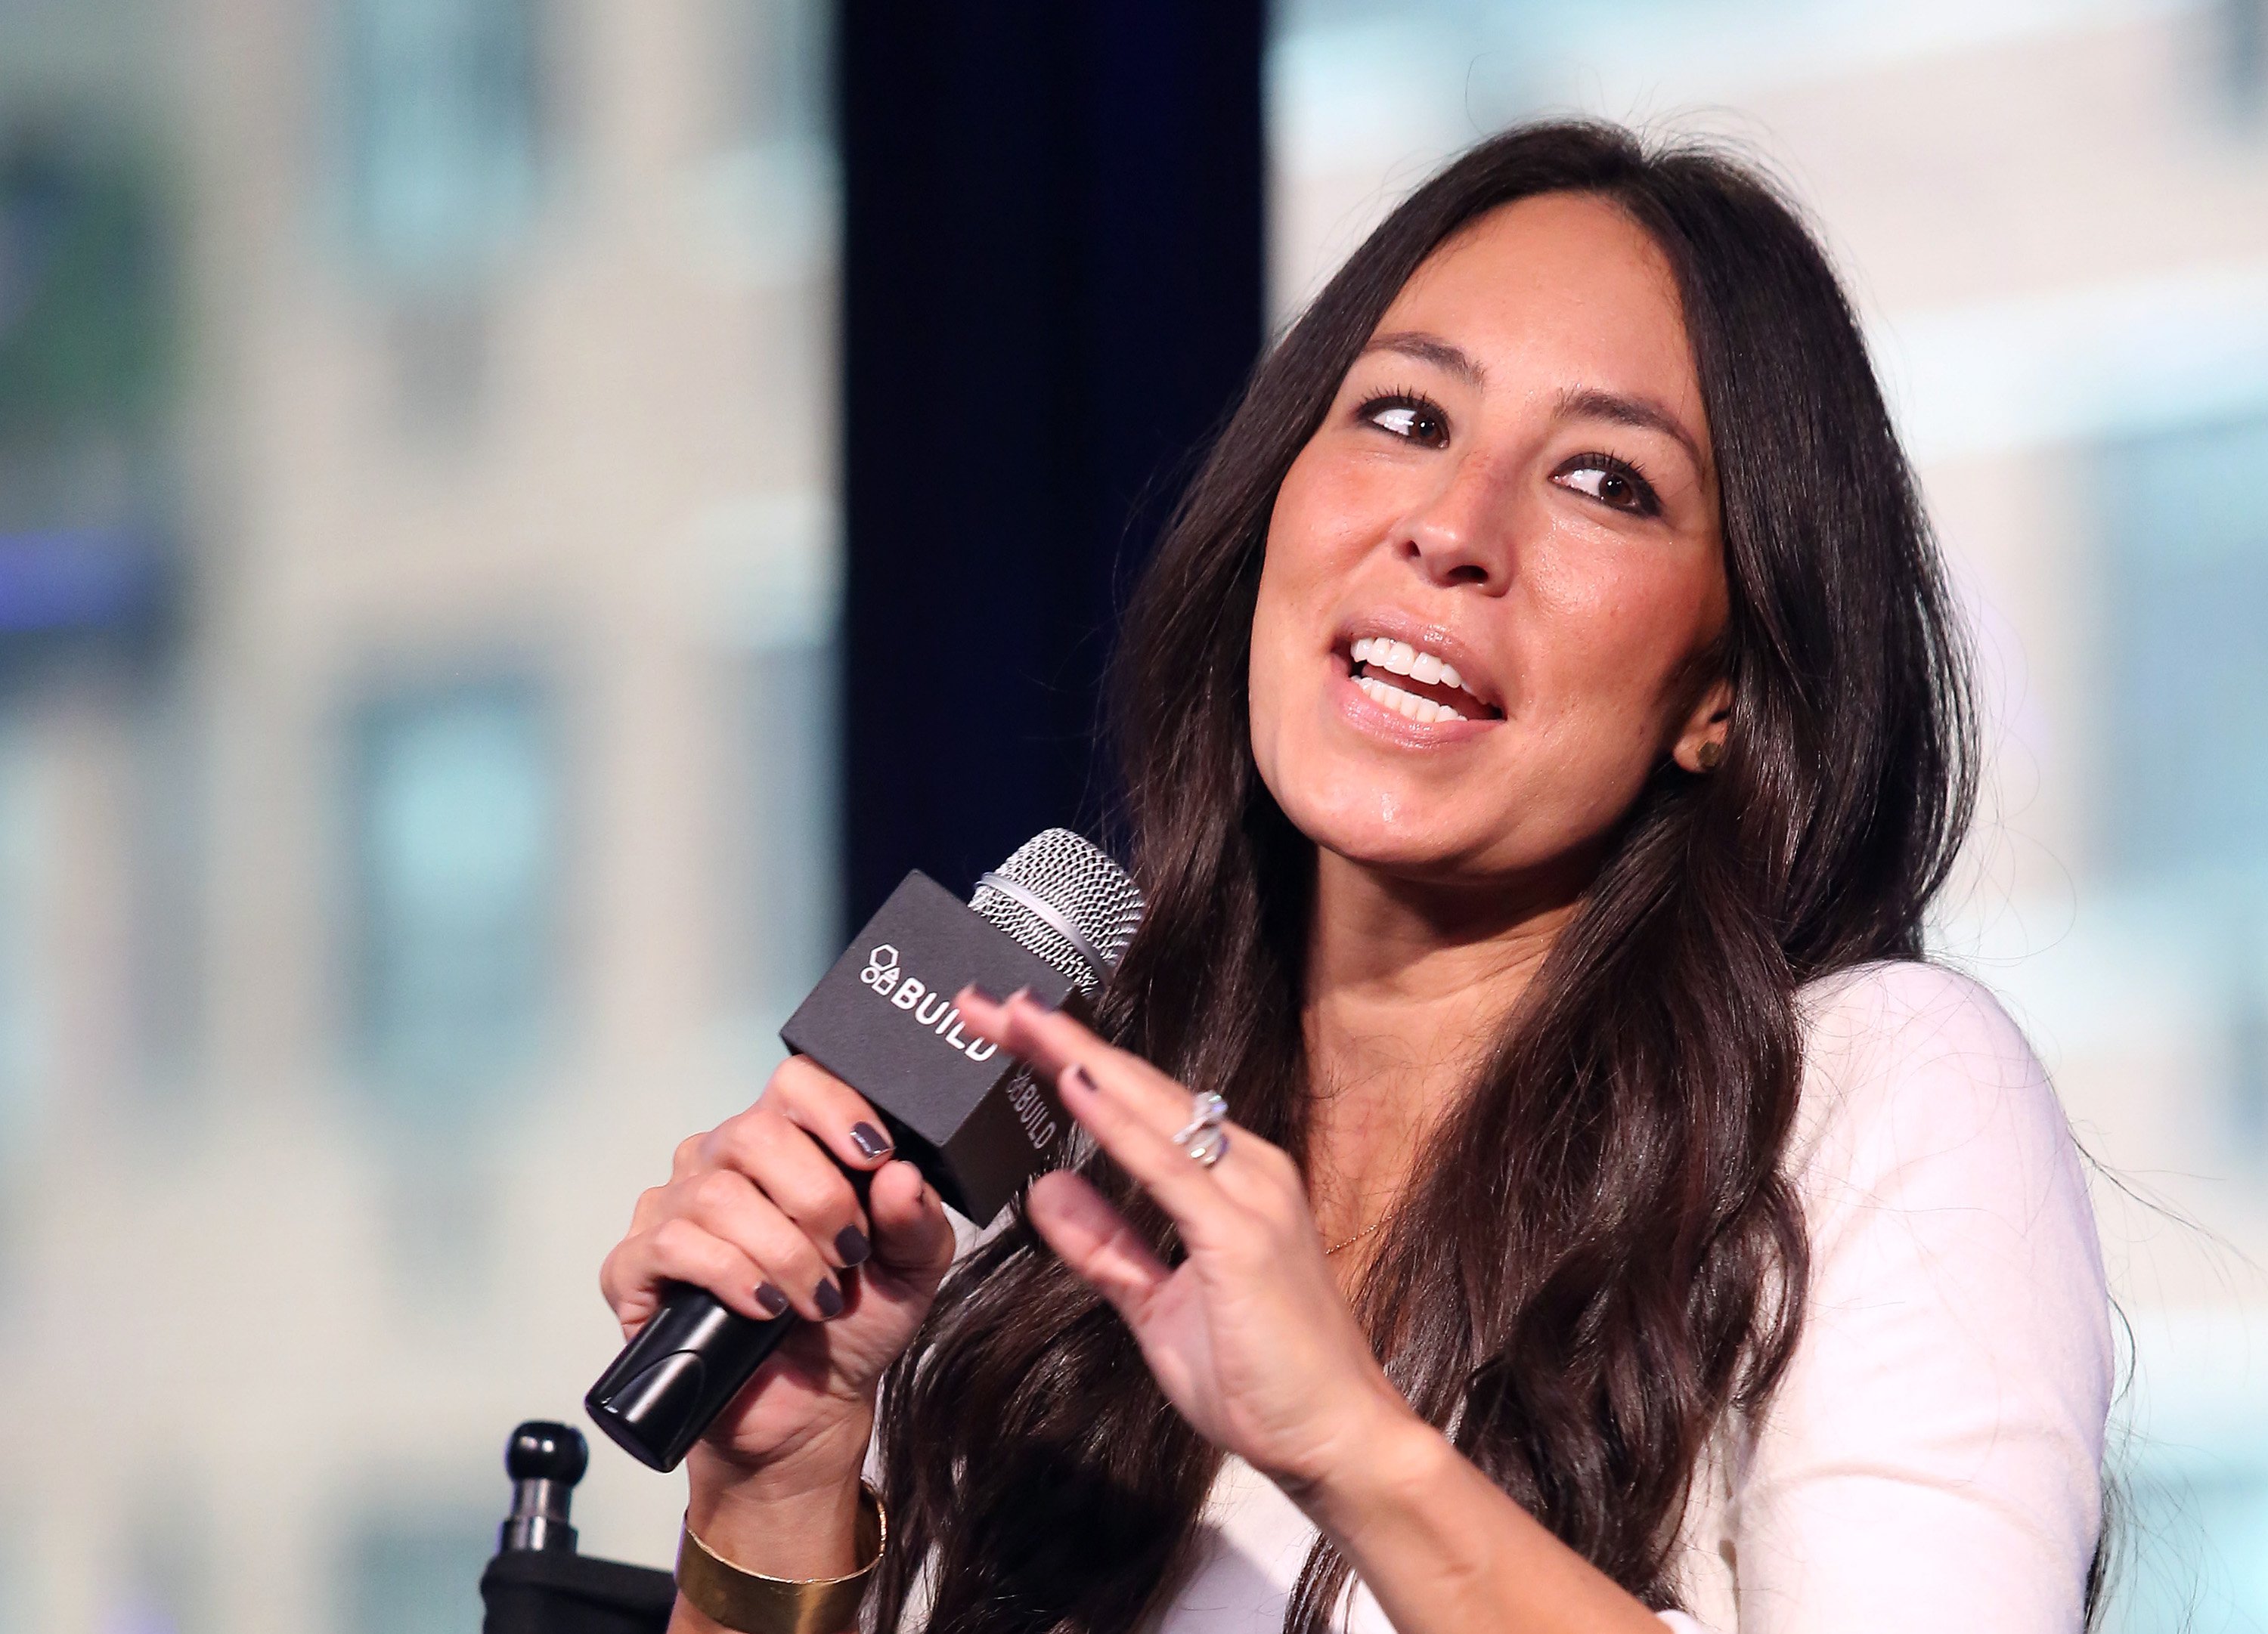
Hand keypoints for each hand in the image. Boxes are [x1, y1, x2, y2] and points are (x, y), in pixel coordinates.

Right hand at [598, 1056, 956, 1499]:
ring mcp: (672, 1210)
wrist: (808, 1408)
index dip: (835, 1108)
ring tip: (816, 1299)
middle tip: (848, 1255)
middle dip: (817, 1200)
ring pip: (718, 1195)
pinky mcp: (635, 1267)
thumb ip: (916, 1220)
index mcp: (786, 1144)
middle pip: (754, 1133)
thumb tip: (901, 1175)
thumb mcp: (911, 1271)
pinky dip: (731, 1276)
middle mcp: (721, 1163)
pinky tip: (764, 1307)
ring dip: (783, 1253)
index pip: (796, 1081)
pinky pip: (672, 1246)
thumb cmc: (853, 1323)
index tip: (875, 1157)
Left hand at [956, 988, 1416, 1494]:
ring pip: (1151, 1106)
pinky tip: (1072, 1085)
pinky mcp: (1242, 1236)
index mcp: (1232, 1179)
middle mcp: (1248, 1170)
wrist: (1337, 1441)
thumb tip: (1045, 1191)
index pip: (1135, 1101)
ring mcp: (1250, 1196)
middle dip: (1057, 1039)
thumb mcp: (1157, 1306)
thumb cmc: (1262, 1378)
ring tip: (1015, 1020)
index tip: (1009, 1028)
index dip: (1068, 1058)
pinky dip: (1116, 1122)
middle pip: (1137, 1085)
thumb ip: (1105, 1246)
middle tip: (986, 1003)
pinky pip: (1166, 1167)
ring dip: (1076, 1058)